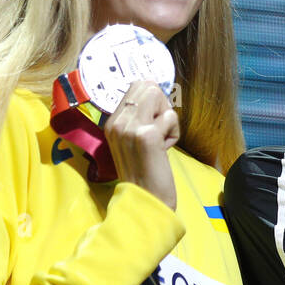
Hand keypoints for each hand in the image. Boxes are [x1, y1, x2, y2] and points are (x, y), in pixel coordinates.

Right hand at [104, 81, 179, 209]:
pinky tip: (164, 149)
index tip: (154, 122)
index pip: (135, 86)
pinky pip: (170, 117)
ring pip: (158, 97)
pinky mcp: (146, 135)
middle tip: (159, 130)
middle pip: (147, 87)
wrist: (145, 198)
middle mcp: (117, 122)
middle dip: (161, 105)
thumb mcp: (133, 139)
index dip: (153, 99)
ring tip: (160, 141)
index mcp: (111, 122)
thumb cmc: (145, 170)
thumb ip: (139, 116)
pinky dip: (173, 133)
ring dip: (167, 119)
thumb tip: (155, 88)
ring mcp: (129, 127)